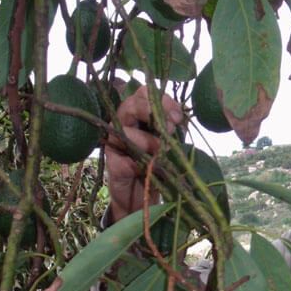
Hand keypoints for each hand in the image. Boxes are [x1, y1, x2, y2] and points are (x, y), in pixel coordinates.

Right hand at [105, 86, 183, 221]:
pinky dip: (138, 163)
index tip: (178, 117)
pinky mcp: (111, 162)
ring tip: (161, 153)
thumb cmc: (157, 165)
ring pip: (126, 130)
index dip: (163, 100)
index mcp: (139, 113)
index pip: (145, 93)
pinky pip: (124, 157)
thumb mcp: (170, 143)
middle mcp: (124, 122)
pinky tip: (146, 168)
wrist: (143, 196)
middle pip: (132, 103)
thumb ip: (172, 128)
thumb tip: (179, 119)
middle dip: (153, 112)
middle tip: (171, 128)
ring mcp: (114, 141)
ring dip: (148, 141)